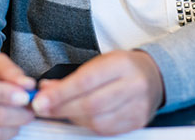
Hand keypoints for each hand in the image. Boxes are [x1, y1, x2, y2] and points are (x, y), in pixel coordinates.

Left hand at [30, 50, 163, 135]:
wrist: (154, 76)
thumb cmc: (121, 67)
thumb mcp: (99, 63)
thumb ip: (72, 77)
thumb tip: (45, 90)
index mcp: (121, 64)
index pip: (86, 81)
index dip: (60, 93)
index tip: (40, 100)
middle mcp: (132, 86)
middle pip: (92, 104)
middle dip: (62, 108)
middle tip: (41, 108)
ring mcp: (138, 107)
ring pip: (98, 121)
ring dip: (72, 118)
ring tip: (58, 111)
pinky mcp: (137, 122)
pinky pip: (107, 131)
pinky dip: (87, 126)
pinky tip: (77, 118)